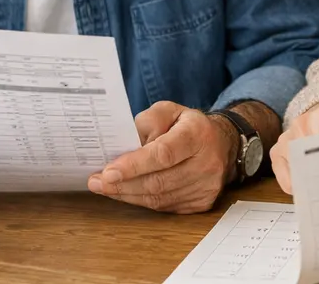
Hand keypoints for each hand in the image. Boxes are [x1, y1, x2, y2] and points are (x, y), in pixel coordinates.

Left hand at [88, 101, 235, 212]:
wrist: (221, 144)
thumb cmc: (187, 126)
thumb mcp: (168, 110)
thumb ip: (146, 123)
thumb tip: (125, 147)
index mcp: (198, 134)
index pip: (164, 153)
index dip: (134, 165)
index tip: (108, 172)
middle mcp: (207, 162)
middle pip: (159, 181)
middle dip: (123, 184)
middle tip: (97, 182)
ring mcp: (207, 186)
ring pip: (160, 198)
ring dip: (129, 195)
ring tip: (106, 188)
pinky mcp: (203, 202)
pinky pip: (166, 207)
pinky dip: (143, 202)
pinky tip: (128, 193)